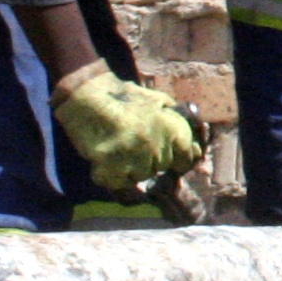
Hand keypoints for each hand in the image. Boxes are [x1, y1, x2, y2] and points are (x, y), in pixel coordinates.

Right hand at [50, 63, 203, 194]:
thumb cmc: (125, 97)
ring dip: (130, 168)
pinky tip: (105, 158)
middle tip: (133, 143)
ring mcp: (133, 161)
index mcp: (173, 130)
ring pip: (139, 177)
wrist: (88, 96)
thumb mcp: (160, 102)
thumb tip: (194, 146)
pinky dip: (110, 175)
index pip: (186, 159)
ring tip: (117, 148)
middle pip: (160, 168)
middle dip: (149, 159)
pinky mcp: (110, 171)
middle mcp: (157, 148)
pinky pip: (117, 184)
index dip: (178, 160)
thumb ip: (177, 122)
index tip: (172, 160)